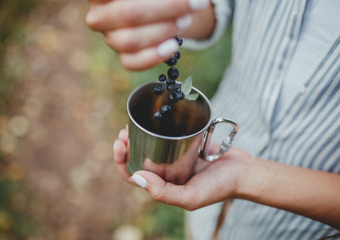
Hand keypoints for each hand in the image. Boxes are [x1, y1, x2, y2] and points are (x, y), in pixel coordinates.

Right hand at [86, 0, 210, 69]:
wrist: (163, 6)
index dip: (156, 1)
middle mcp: (99, 14)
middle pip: (128, 14)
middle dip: (166, 10)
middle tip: (194, 4)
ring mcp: (109, 37)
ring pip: (131, 41)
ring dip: (164, 31)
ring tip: (185, 20)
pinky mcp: (122, 55)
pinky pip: (132, 62)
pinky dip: (155, 56)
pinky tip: (173, 46)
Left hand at [113, 126, 252, 210]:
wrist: (243, 171)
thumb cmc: (220, 186)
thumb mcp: (191, 197)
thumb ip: (164, 193)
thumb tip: (137, 177)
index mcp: (163, 187)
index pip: (134, 177)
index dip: (122, 163)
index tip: (120, 145)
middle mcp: (166, 173)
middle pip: (138, 159)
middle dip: (126, 147)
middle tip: (123, 133)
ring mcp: (174, 157)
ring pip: (149, 146)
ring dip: (136, 136)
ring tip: (129, 125)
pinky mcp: (184, 144)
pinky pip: (165, 136)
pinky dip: (154, 129)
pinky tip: (149, 120)